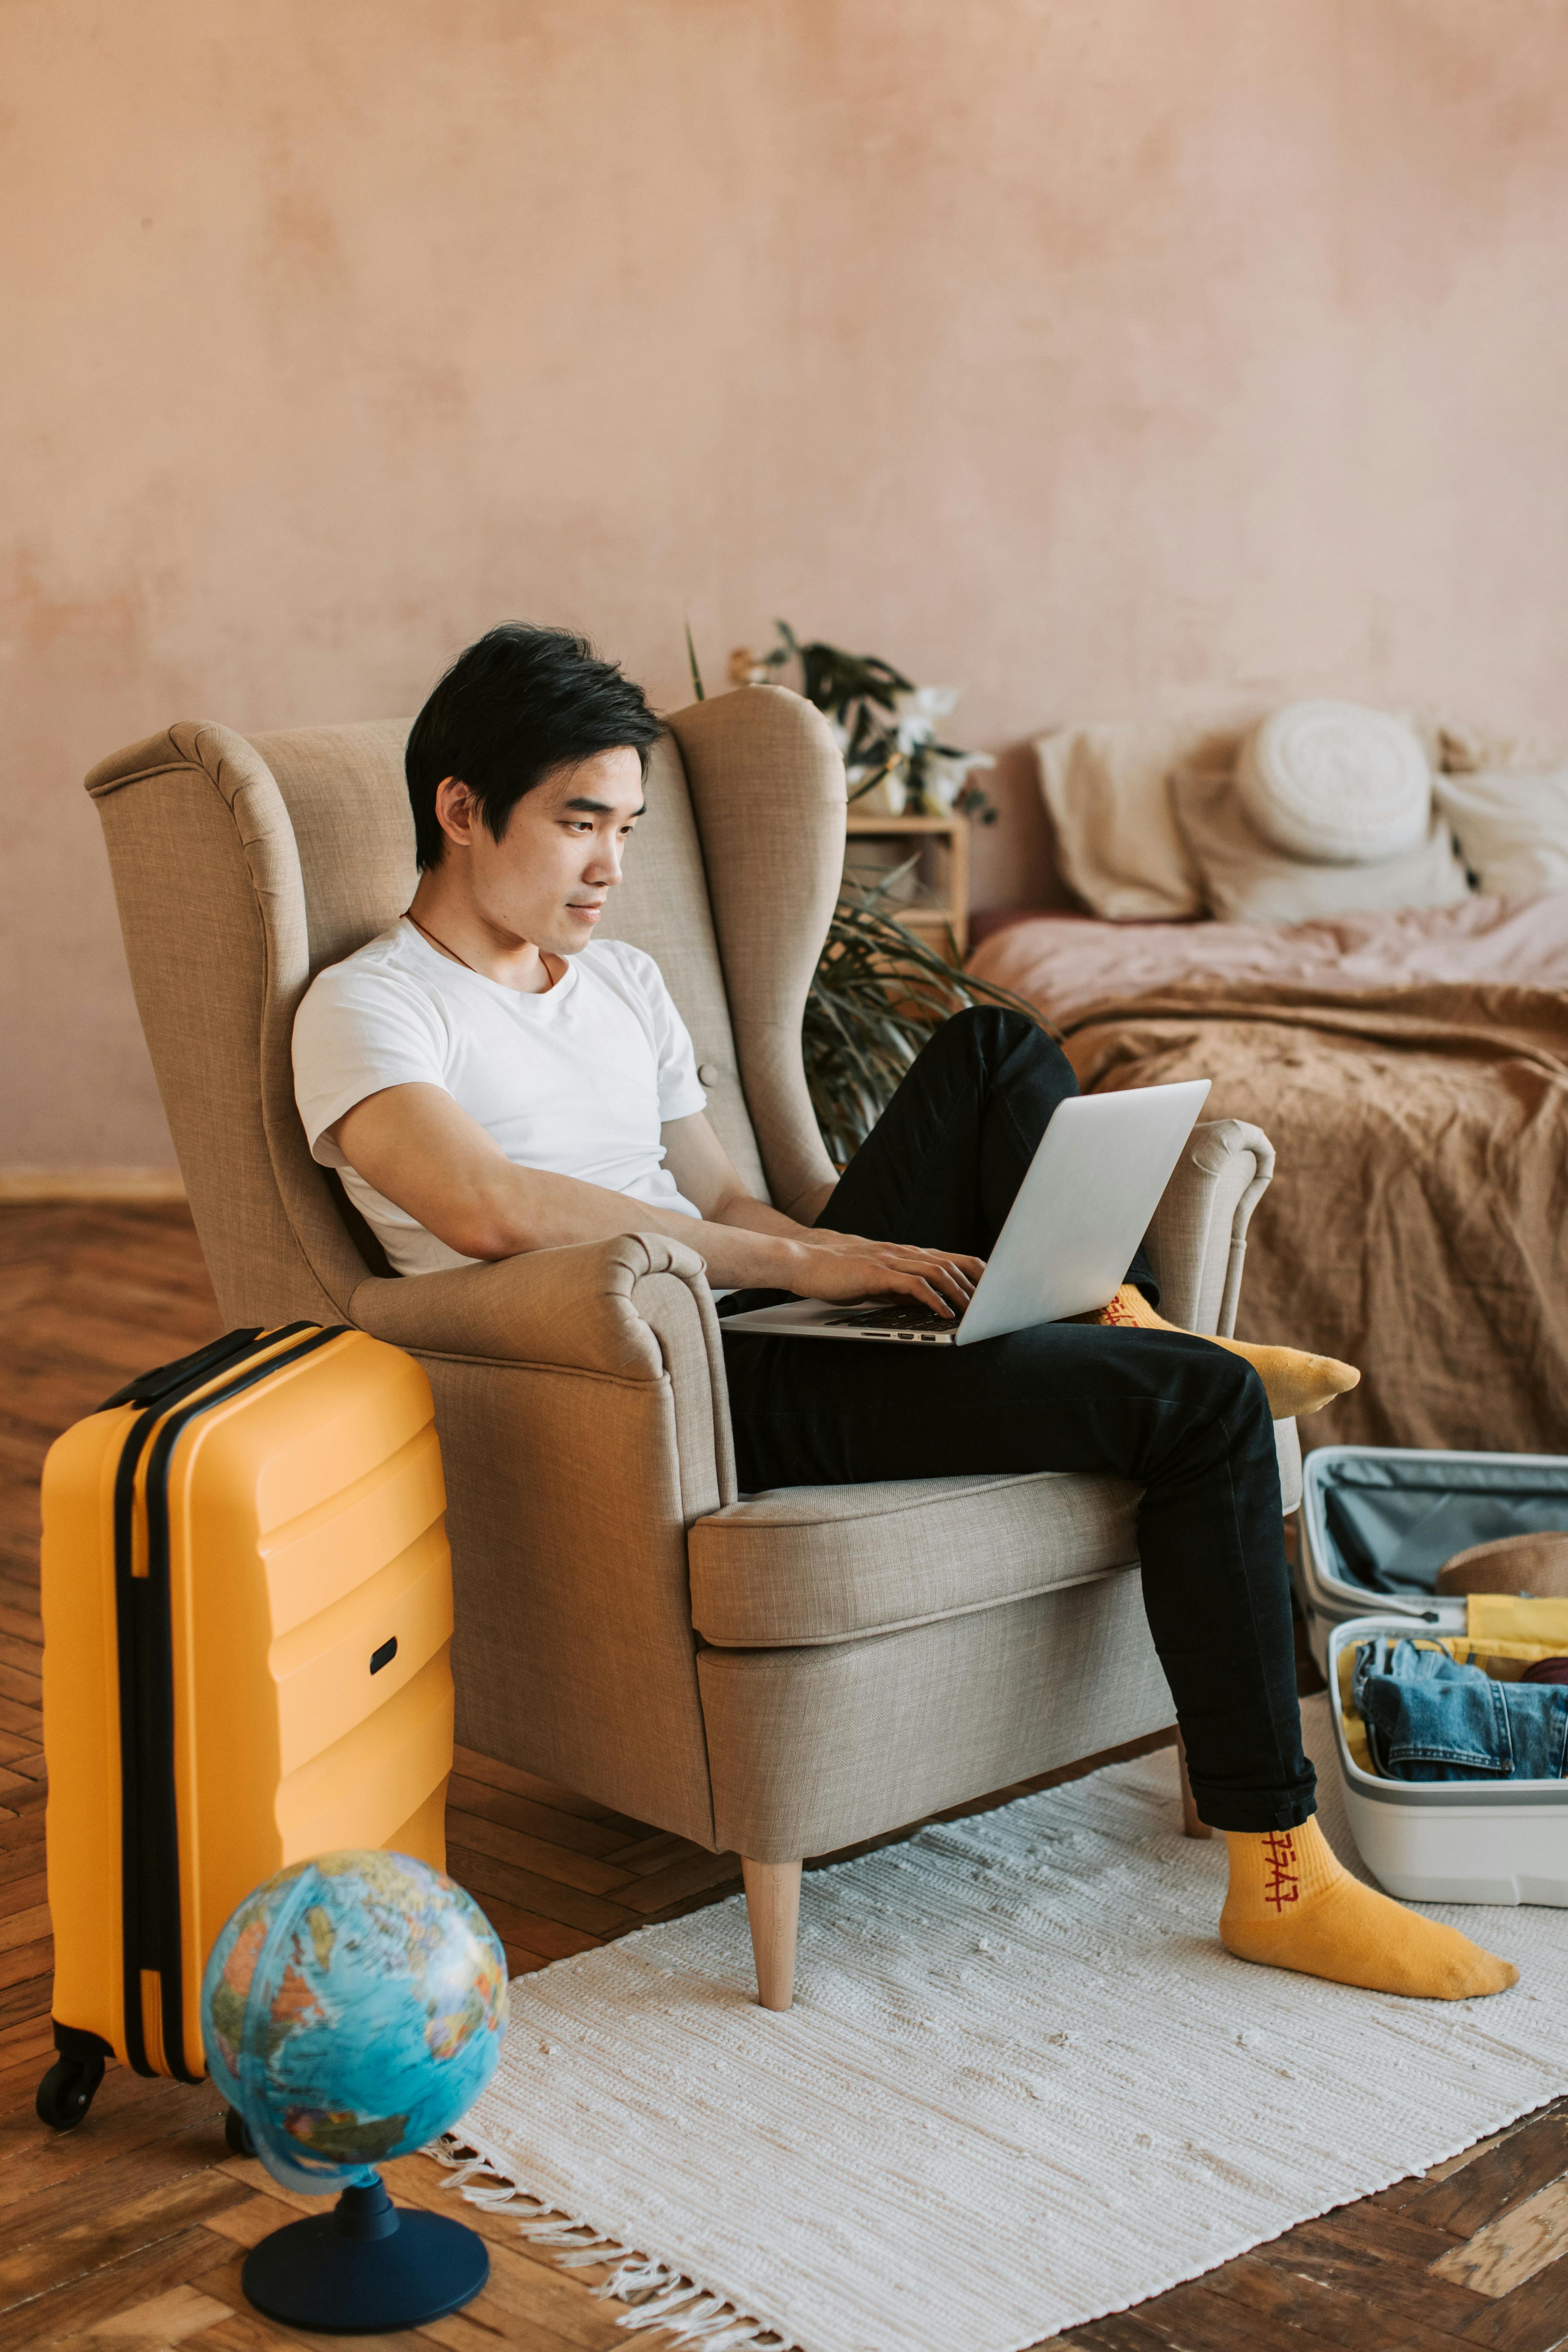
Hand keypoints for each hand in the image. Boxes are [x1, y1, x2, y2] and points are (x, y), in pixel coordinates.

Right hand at [786, 1236, 983, 1319]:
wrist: (803, 1261)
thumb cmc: (837, 1273)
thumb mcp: (877, 1280)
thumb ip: (901, 1287)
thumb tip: (926, 1302)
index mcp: (904, 1254)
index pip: (950, 1257)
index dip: (975, 1271)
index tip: (994, 1288)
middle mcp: (902, 1252)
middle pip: (952, 1261)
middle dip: (977, 1282)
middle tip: (996, 1302)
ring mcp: (891, 1260)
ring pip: (938, 1271)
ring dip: (960, 1292)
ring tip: (975, 1311)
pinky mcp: (877, 1273)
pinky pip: (914, 1285)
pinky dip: (934, 1298)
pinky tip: (944, 1313)